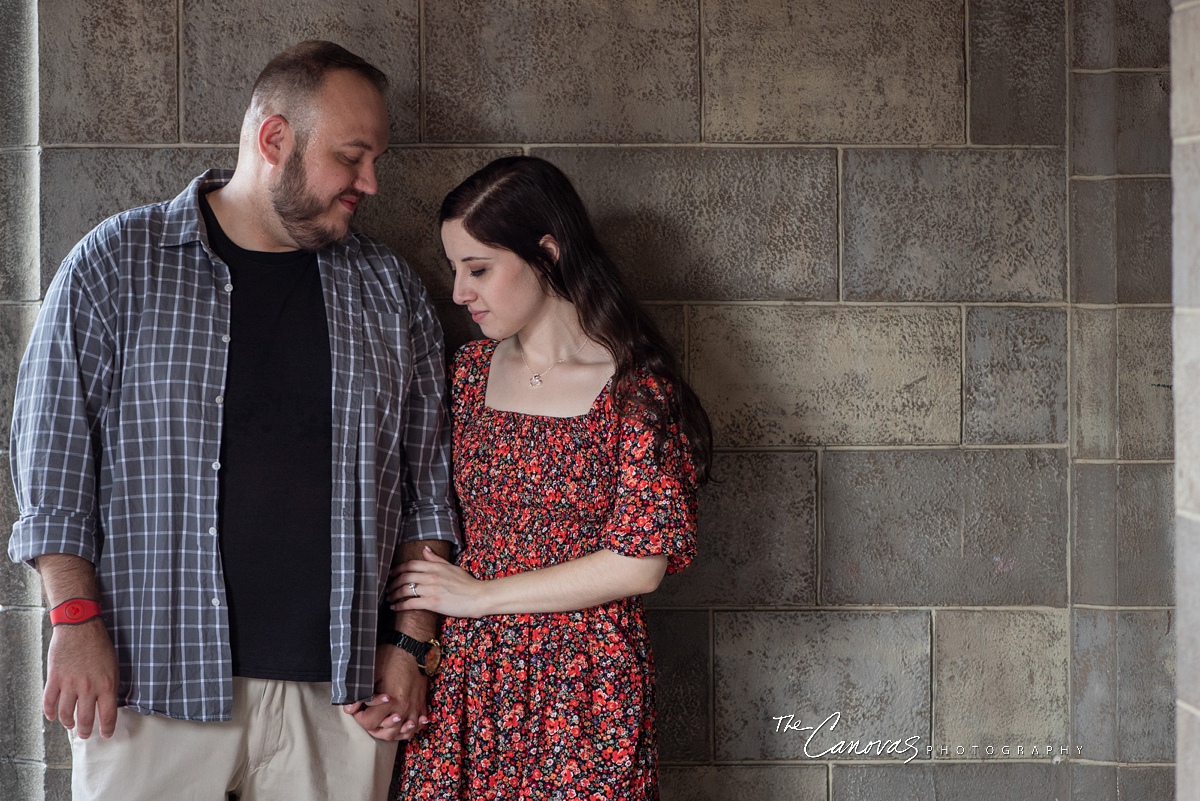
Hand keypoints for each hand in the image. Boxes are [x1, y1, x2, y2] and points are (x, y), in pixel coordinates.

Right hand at [44, 618, 118, 738]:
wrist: (80, 627)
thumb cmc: (99, 644)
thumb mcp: (113, 666)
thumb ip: (110, 686)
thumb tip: (108, 703)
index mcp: (107, 684)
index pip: (108, 714)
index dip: (107, 728)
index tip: (106, 734)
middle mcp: (88, 688)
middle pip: (85, 718)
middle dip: (86, 730)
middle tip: (85, 734)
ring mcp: (69, 684)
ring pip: (66, 714)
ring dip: (68, 723)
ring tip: (71, 725)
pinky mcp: (54, 679)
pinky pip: (49, 702)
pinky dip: (50, 712)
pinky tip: (52, 716)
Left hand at [342, 645, 427, 740]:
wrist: (413, 648)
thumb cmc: (391, 657)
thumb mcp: (372, 672)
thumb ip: (360, 692)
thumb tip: (349, 707)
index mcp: (391, 701)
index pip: (370, 723)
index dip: (360, 718)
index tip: (359, 708)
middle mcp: (404, 708)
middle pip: (387, 733)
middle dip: (374, 728)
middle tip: (368, 716)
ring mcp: (414, 708)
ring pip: (404, 733)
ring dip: (392, 732)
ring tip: (383, 723)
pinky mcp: (421, 704)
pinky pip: (418, 725)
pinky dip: (410, 729)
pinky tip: (403, 725)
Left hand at [388, 547, 485, 618]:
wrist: (478, 597)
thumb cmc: (467, 583)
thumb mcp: (452, 567)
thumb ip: (436, 559)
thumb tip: (425, 549)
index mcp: (435, 566)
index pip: (411, 564)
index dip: (398, 569)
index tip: (392, 574)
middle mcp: (431, 576)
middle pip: (405, 577)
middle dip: (393, 583)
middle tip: (388, 588)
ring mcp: (431, 589)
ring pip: (405, 590)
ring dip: (394, 595)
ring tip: (390, 598)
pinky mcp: (432, 602)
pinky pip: (410, 603)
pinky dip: (400, 605)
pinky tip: (395, 608)